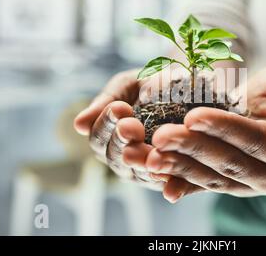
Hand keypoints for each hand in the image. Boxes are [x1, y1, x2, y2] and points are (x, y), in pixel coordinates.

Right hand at [73, 69, 201, 194]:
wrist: (187, 89)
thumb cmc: (151, 85)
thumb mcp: (127, 86)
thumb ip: (105, 103)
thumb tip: (78, 125)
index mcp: (107, 135)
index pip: (98, 136)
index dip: (106, 124)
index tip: (119, 108)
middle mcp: (121, 157)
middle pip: (114, 156)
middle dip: (122, 140)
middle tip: (132, 126)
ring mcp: (142, 170)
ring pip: (135, 170)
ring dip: (140, 158)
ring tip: (151, 144)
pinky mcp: (167, 179)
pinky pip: (163, 181)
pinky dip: (164, 177)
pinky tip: (167, 167)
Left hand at [146, 68, 265, 200]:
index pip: (253, 141)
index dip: (222, 128)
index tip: (192, 116)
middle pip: (229, 164)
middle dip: (192, 149)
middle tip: (161, 136)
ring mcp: (252, 188)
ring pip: (213, 179)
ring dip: (180, 168)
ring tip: (151, 157)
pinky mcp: (233, 188)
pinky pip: (205, 188)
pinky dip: (182, 185)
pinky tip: (160, 182)